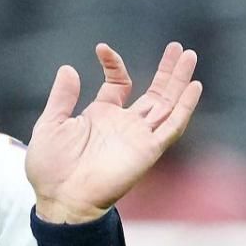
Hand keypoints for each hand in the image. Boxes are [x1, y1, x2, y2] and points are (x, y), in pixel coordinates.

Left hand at [26, 42, 201, 223]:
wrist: (61, 198)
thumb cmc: (51, 168)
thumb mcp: (51, 123)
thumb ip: (62, 96)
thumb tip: (68, 68)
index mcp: (101, 115)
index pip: (119, 83)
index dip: (114, 65)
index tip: (102, 48)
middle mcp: (124, 124)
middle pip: (154, 93)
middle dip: (167, 71)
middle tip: (178, 47)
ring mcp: (138, 137)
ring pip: (167, 104)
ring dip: (179, 81)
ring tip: (189, 55)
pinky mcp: (148, 150)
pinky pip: (172, 127)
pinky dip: (184, 108)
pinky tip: (194, 86)